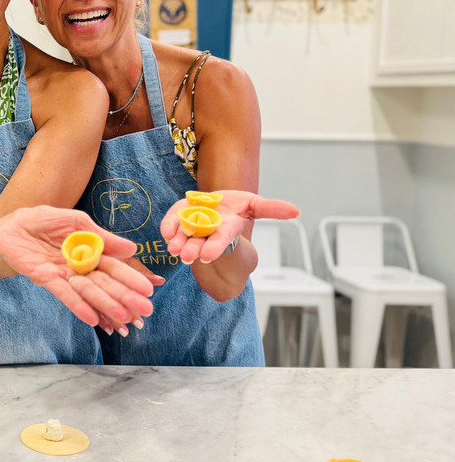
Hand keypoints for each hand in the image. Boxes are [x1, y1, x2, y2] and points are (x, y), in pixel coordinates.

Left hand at [0, 206, 155, 331]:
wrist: (11, 224)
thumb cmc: (44, 220)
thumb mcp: (77, 222)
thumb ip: (101, 236)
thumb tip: (131, 249)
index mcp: (90, 252)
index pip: (114, 267)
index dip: (130, 278)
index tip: (149, 290)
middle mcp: (79, 267)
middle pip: (105, 283)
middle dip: (125, 296)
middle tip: (146, 310)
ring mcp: (63, 275)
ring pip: (87, 292)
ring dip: (105, 304)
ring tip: (124, 317)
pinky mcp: (45, 279)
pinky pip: (64, 294)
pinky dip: (77, 305)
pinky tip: (92, 318)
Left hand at [161, 190, 298, 264]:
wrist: (216, 205)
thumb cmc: (235, 207)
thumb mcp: (254, 205)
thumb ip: (272, 209)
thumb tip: (297, 212)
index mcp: (228, 228)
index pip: (222, 239)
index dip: (216, 247)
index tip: (207, 256)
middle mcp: (209, 230)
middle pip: (201, 242)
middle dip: (193, 249)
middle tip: (185, 256)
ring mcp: (192, 225)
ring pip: (184, 237)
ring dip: (178, 243)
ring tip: (173, 249)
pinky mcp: (178, 218)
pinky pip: (171, 224)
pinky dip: (168, 228)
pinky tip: (165, 233)